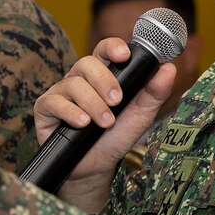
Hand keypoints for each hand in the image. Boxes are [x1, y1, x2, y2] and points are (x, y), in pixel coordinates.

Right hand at [32, 37, 174, 209]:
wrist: (96, 167)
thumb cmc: (115, 137)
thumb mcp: (140, 116)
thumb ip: (154, 93)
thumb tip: (169, 68)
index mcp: (102, 74)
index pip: (105, 50)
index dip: (113, 47)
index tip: (124, 55)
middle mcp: (80, 79)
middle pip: (87, 63)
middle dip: (105, 81)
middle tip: (117, 101)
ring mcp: (61, 92)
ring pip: (73, 83)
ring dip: (93, 103)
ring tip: (105, 123)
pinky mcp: (46, 108)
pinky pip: (55, 102)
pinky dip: (71, 112)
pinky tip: (83, 124)